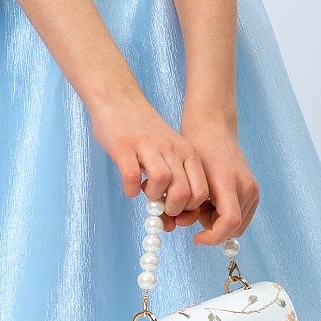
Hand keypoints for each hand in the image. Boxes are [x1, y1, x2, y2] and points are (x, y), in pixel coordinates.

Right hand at [87, 92, 210, 226]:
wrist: (119, 99)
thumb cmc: (143, 132)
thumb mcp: (168, 152)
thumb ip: (175, 180)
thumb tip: (173, 221)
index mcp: (186, 152)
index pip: (202, 191)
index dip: (190, 210)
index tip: (176, 212)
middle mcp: (171, 149)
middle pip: (184, 191)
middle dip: (173, 209)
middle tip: (161, 209)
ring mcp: (147, 147)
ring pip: (163, 181)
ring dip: (154, 197)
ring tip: (147, 192)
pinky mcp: (124, 147)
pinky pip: (132, 176)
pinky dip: (131, 189)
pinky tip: (130, 187)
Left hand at [173, 109, 259, 245]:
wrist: (213, 128)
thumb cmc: (196, 150)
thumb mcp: (187, 178)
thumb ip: (188, 204)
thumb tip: (183, 225)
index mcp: (229, 182)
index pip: (229, 223)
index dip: (212, 237)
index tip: (196, 238)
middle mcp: (247, 187)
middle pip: (234, 228)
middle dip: (213, 229)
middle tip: (196, 214)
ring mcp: (253, 189)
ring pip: (238, 225)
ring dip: (219, 223)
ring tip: (204, 205)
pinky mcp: (254, 190)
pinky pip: (241, 216)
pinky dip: (225, 216)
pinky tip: (212, 202)